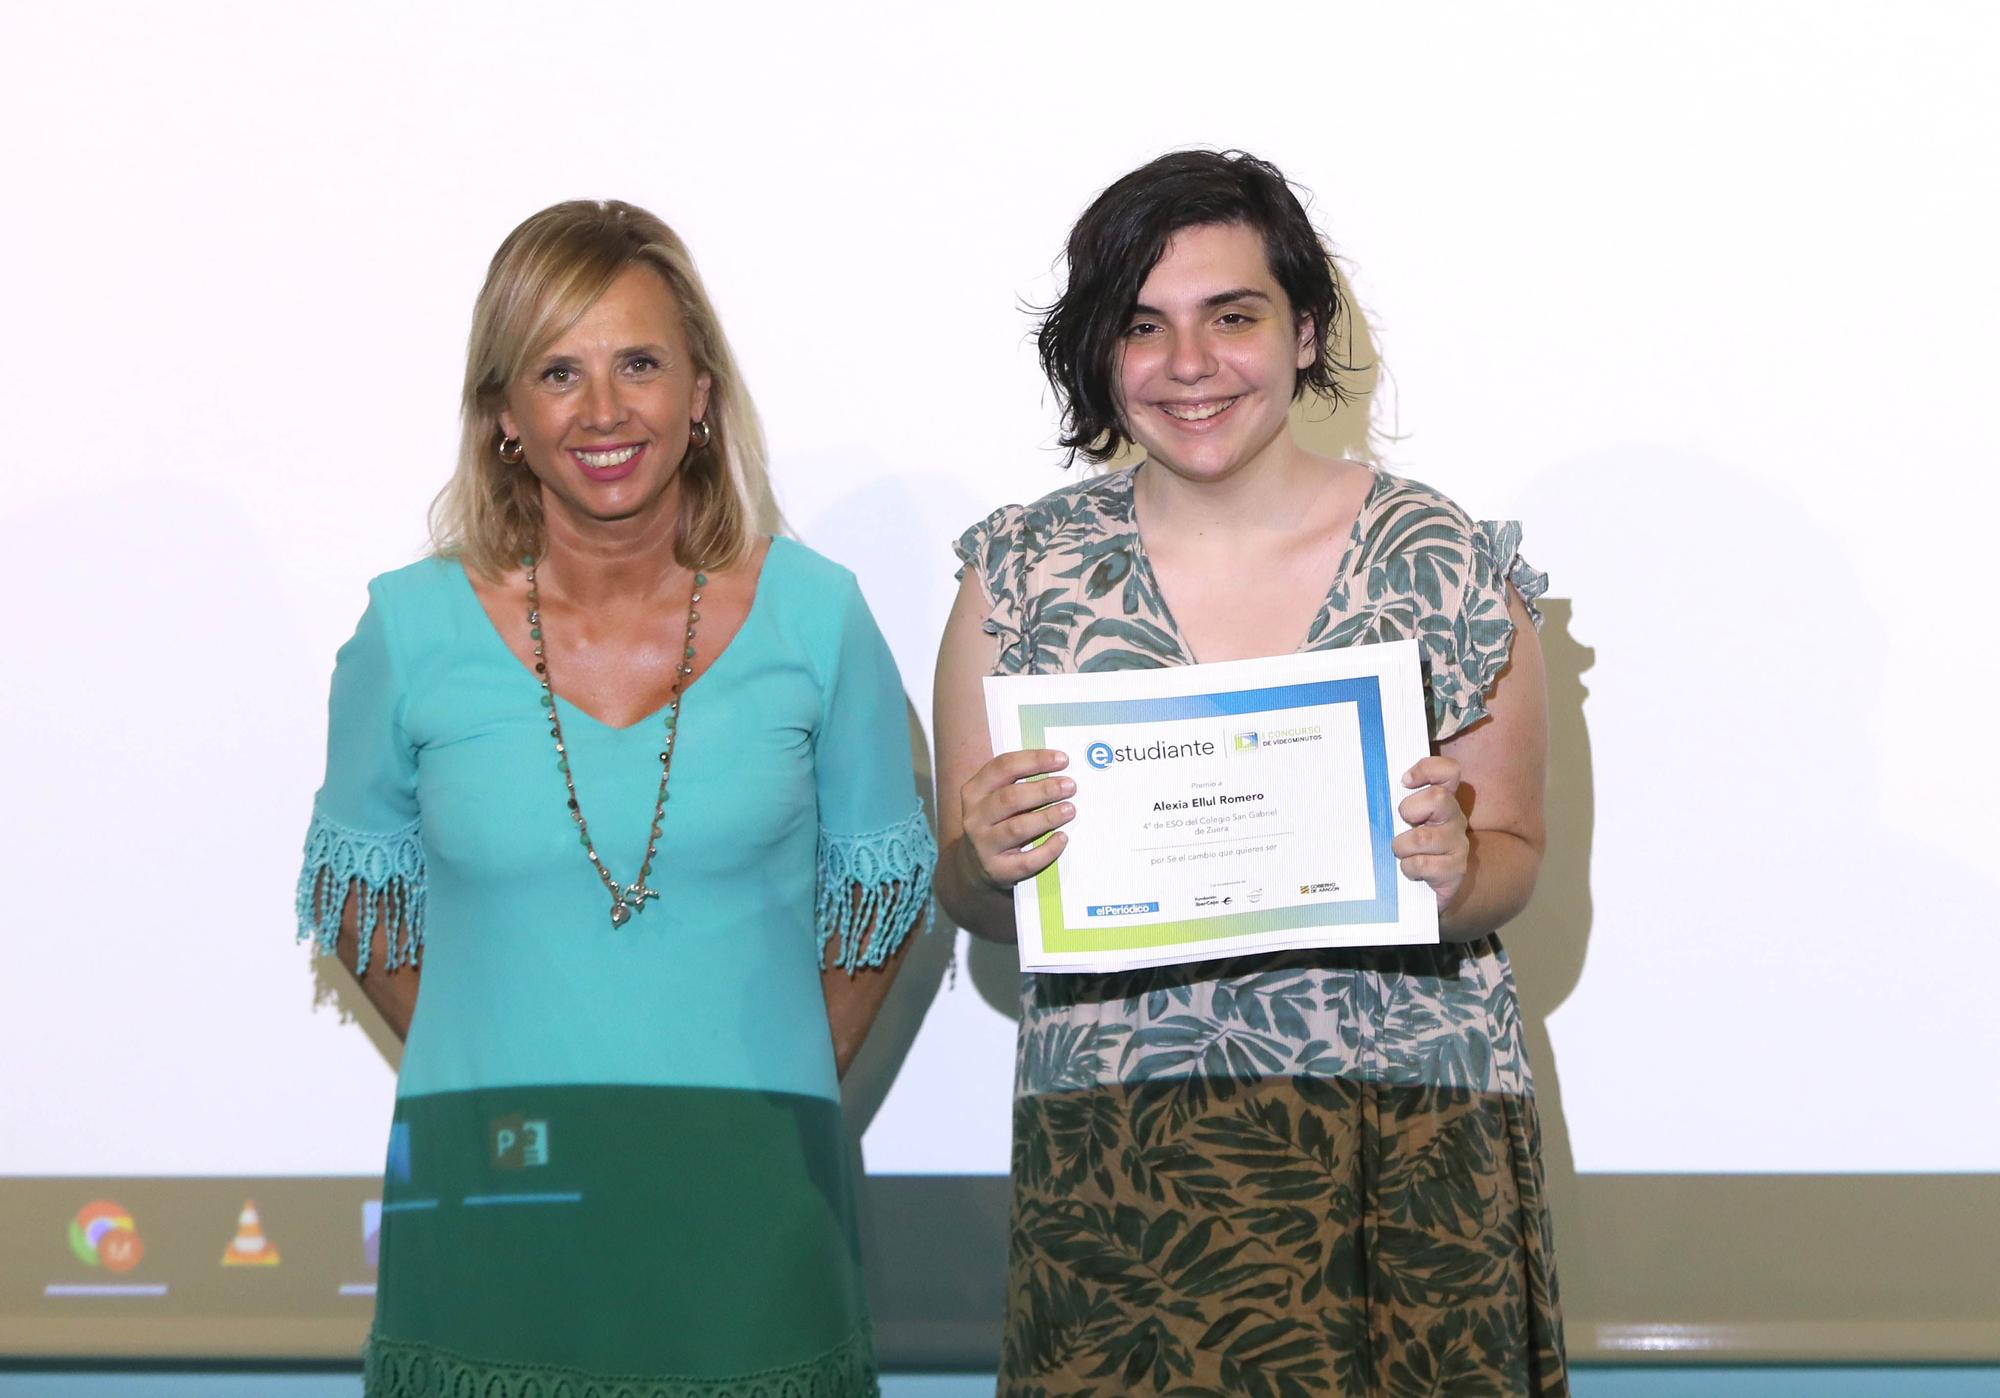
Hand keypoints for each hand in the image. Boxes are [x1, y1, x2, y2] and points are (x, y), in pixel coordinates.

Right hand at [957, 748, 1074, 891]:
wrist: (974, 866)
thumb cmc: (997, 823)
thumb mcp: (996, 799)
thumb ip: (1019, 783)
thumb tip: (1060, 768)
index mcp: (974, 792)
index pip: (1003, 767)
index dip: (1034, 760)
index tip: (1063, 760)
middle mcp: (975, 818)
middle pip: (1010, 798)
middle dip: (1044, 790)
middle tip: (1070, 786)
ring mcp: (983, 845)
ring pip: (1017, 828)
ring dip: (1047, 817)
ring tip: (1070, 810)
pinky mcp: (997, 870)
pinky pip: (1026, 861)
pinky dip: (1048, 849)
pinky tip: (1062, 838)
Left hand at [1393, 755, 1468, 910]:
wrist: (1430, 889)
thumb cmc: (1409, 849)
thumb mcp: (1401, 822)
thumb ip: (1392, 803)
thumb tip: (1360, 790)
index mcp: (1441, 799)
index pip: (1448, 771)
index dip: (1427, 770)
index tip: (1404, 782)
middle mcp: (1454, 817)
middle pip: (1438, 798)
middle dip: (1409, 810)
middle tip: (1401, 823)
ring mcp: (1457, 843)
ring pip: (1423, 837)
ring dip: (1401, 846)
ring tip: (1399, 853)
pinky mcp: (1455, 869)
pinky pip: (1423, 864)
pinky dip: (1408, 868)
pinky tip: (1409, 870)